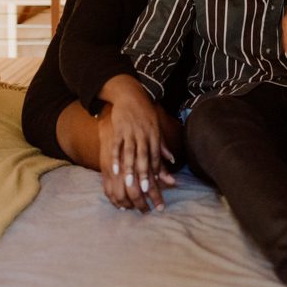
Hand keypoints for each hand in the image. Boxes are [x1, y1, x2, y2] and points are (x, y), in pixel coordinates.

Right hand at [96, 79, 175, 211]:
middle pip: (144, 157)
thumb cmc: (145, 113)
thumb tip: (172, 160)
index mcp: (154, 134)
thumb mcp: (156, 127)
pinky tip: (114, 170)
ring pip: (130, 153)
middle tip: (145, 191)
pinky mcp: (119, 129)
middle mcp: (143, 134)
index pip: (156, 155)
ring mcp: (130, 132)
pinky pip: (117, 146)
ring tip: (129, 184)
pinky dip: (116, 158)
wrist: (130, 95)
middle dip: (144, 174)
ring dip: (130, 169)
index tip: (156, 185)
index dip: (156, 170)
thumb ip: (162, 145)